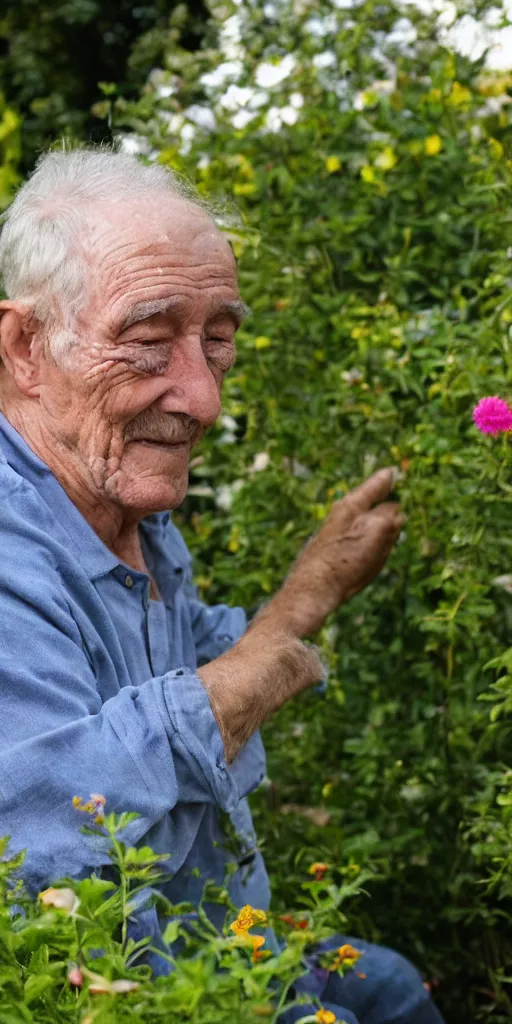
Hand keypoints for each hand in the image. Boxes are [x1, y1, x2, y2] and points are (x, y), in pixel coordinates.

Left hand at [257, 468, 404, 637]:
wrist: (313, 591)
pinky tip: (367, 565)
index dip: (386, 480)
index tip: (393, 471)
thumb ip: (388, 516)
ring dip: (380, 533)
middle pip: (371, 507)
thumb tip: (396, 510)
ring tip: (384, 545)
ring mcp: (337, 536)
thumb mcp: (374, 532)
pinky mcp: (335, 554)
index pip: (373, 486)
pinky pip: (360, 547)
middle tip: (401, 512)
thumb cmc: (344, 560)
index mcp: (351, 506)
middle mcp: (342, 517)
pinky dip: (370, 551)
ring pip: (367, 528)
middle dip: (387, 509)